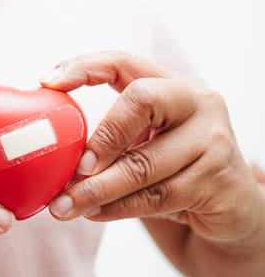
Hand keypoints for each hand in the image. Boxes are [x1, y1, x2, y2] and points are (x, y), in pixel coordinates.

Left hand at [43, 51, 264, 276]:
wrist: (229, 205)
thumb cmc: (174, 166)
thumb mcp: (146, 141)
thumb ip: (111, 136)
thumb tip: (49, 149)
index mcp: (171, 86)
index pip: (123, 61)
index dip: (84, 67)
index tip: (47, 84)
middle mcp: (196, 103)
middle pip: (140, 101)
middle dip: (100, 136)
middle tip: (73, 168)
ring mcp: (211, 141)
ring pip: (143, 163)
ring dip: (97, 189)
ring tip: (64, 205)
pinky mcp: (217, 180)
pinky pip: (156, 197)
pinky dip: (117, 209)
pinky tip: (93, 214)